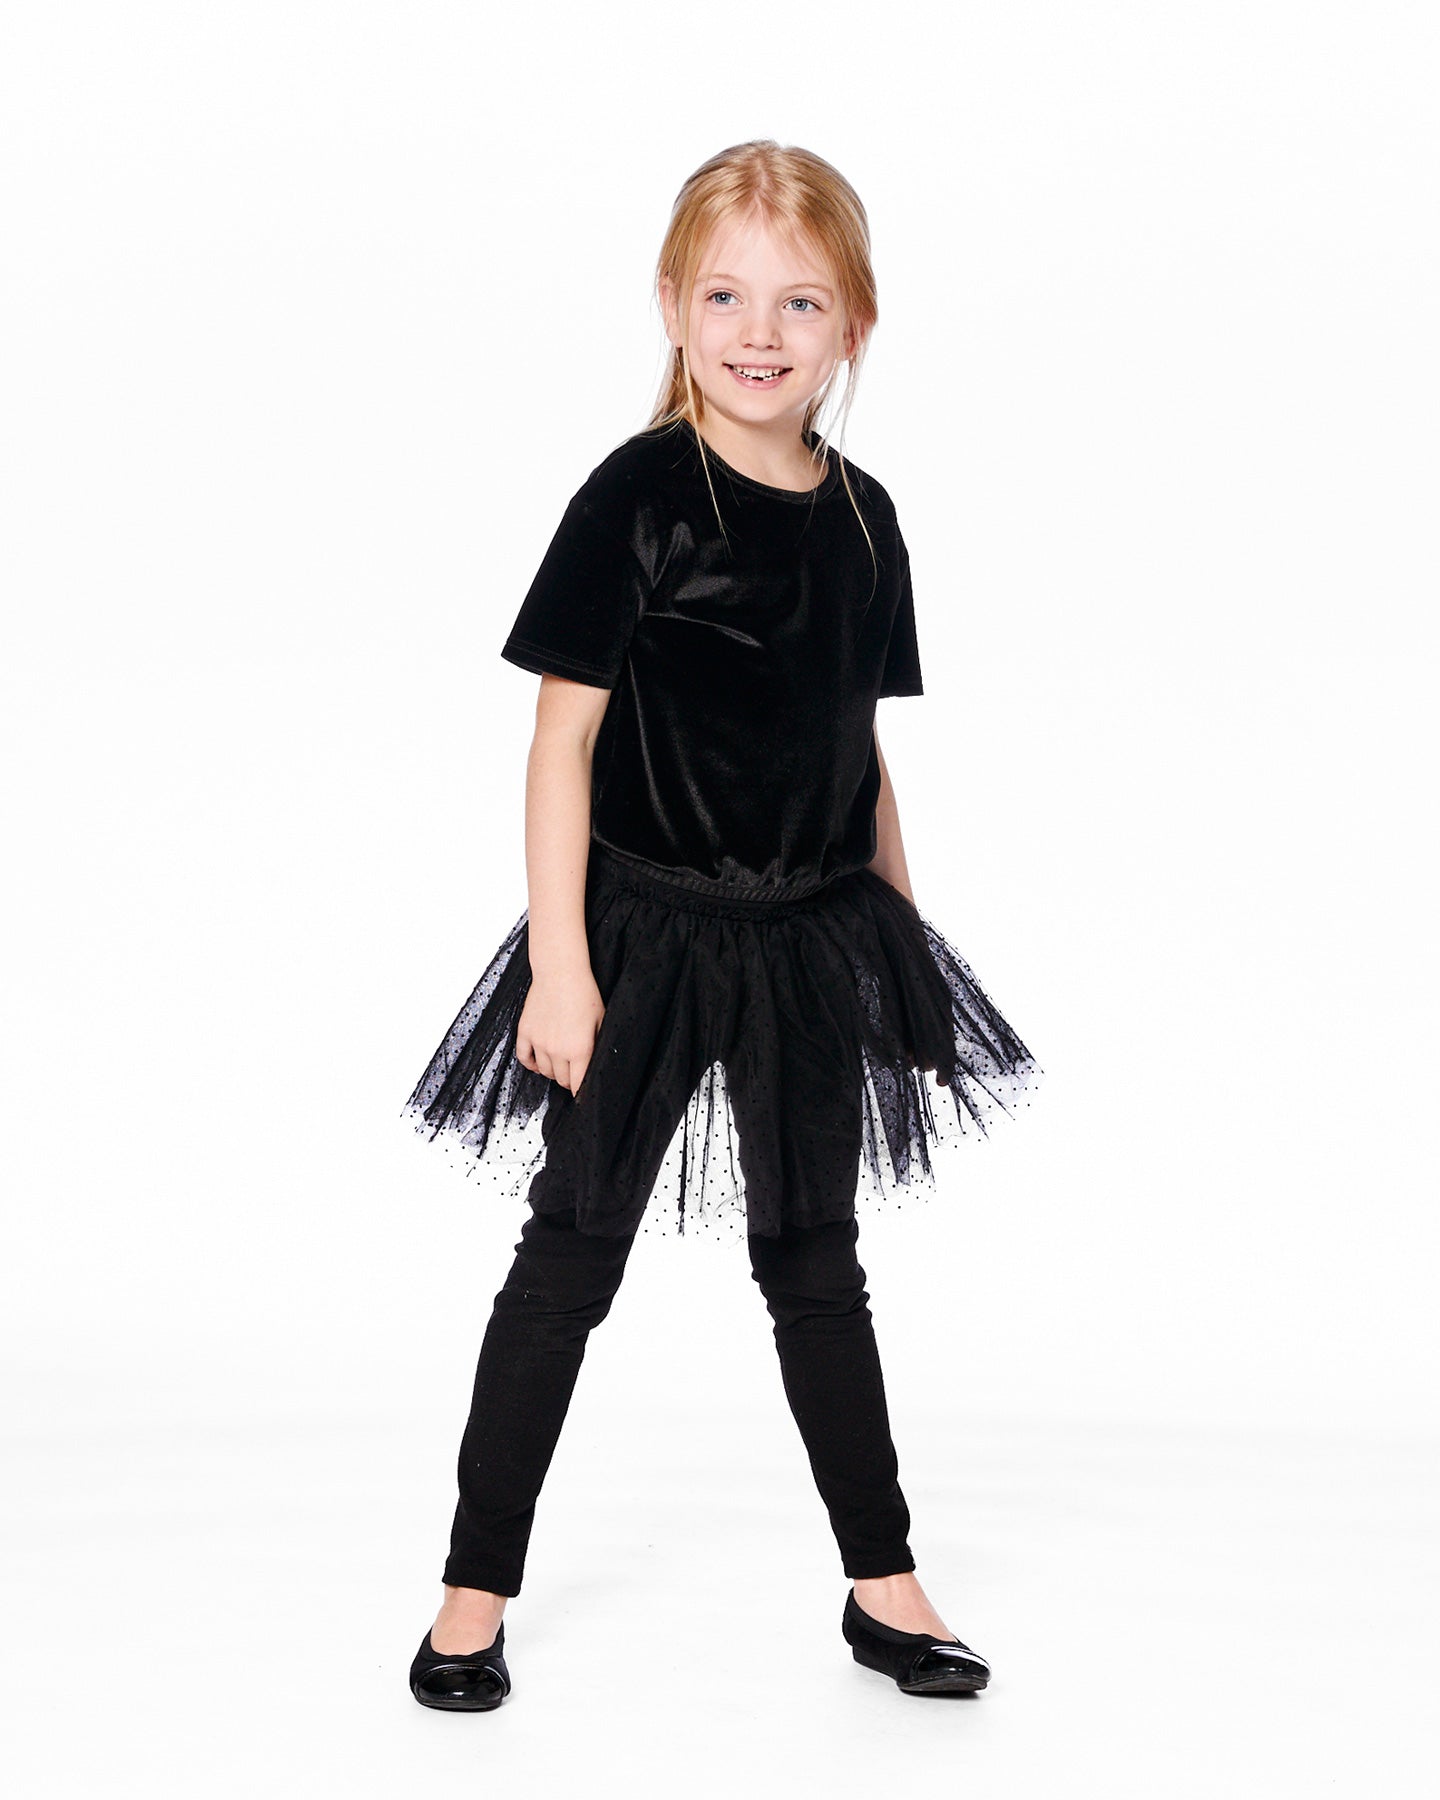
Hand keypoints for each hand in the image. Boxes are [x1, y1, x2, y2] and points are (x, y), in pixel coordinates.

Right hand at [515, 970, 605, 1096]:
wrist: (560, 973)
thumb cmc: (584, 994)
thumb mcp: (601, 1022)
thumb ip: (597, 1047)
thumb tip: (595, 1066)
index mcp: (579, 1050)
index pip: (579, 1085)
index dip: (582, 1093)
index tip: (583, 1095)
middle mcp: (557, 1050)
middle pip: (562, 1080)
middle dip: (570, 1080)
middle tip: (574, 1073)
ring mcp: (539, 1042)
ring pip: (545, 1071)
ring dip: (553, 1071)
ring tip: (559, 1063)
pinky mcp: (525, 1033)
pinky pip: (524, 1058)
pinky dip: (531, 1064)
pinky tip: (538, 1062)